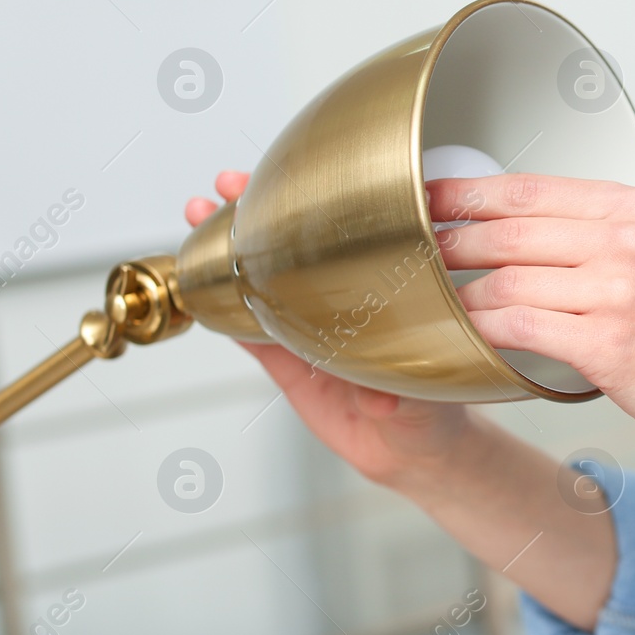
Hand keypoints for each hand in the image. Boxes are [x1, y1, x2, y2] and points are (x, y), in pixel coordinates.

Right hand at [186, 172, 485, 491]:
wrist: (415, 452)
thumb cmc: (437, 406)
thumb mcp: (425, 393)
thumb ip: (397, 392)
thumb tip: (379, 398)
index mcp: (382, 294)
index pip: (344, 243)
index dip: (315, 210)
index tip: (296, 182)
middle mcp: (342, 304)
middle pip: (294, 251)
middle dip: (257, 212)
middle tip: (227, 188)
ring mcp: (311, 330)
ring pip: (262, 282)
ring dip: (227, 250)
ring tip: (199, 215)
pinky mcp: (288, 364)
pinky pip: (249, 332)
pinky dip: (221, 308)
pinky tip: (197, 285)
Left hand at [426, 174, 634, 455]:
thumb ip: (600, 232)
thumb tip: (519, 223)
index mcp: (634, 209)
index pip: (529, 188)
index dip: (466, 193)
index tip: (425, 197)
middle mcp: (626, 241)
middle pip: (507, 231)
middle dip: (449, 241)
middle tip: (414, 253)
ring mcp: (617, 291)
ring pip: (505, 281)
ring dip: (459, 294)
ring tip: (436, 302)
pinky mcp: (605, 344)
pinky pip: (518, 327)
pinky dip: (482, 330)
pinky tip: (465, 336)